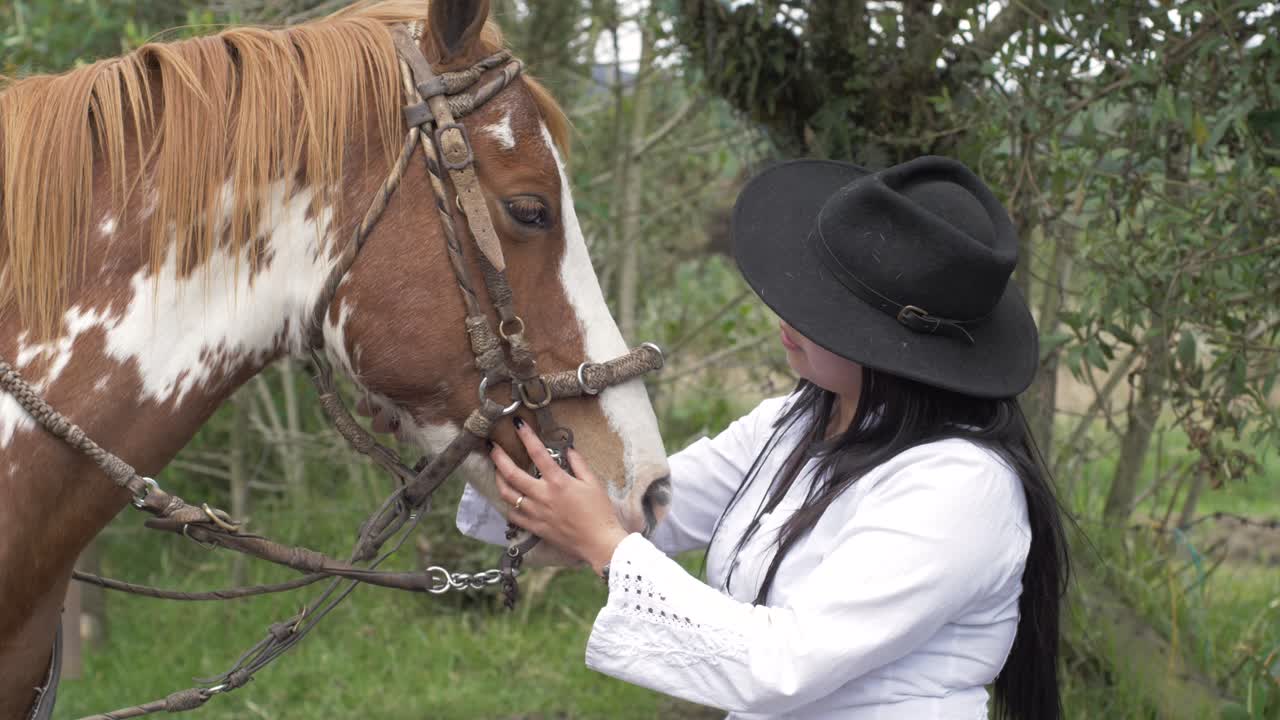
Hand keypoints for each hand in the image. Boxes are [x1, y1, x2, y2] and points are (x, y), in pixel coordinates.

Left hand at [489, 419, 628, 573]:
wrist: (599, 542)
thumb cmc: (600, 512)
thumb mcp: (593, 483)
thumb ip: (579, 464)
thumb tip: (568, 449)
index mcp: (558, 482)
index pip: (538, 453)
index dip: (526, 436)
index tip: (518, 424)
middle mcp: (543, 496)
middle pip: (512, 474)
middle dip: (499, 457)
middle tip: (492, 446)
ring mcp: (536, 513)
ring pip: (508, 494)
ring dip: (499, 479)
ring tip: (496, 470)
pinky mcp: (535, 528)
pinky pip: (513, 515)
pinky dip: (508, 504)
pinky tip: (508, 497)